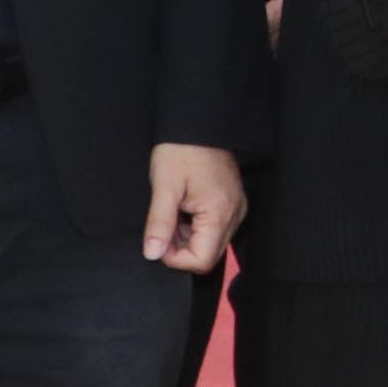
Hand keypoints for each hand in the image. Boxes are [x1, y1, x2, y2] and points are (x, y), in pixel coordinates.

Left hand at [141, 141, 244, 272]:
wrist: (199, 126)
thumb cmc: (182, 151)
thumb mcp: (164, 188)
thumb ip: (159, 224)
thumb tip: (152, 254)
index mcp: (220, 213)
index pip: (202, 260)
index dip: (175, 258)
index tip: (158, 240)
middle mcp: (234, 215)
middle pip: (208, 255)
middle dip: (180, 249)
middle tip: (161, 227)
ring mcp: (235, 210)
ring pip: (211, 243)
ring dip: (186, 238)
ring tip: (171, 214)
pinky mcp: (231, 204)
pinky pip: (214, 229)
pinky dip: (195, 228)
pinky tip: (182, 210)